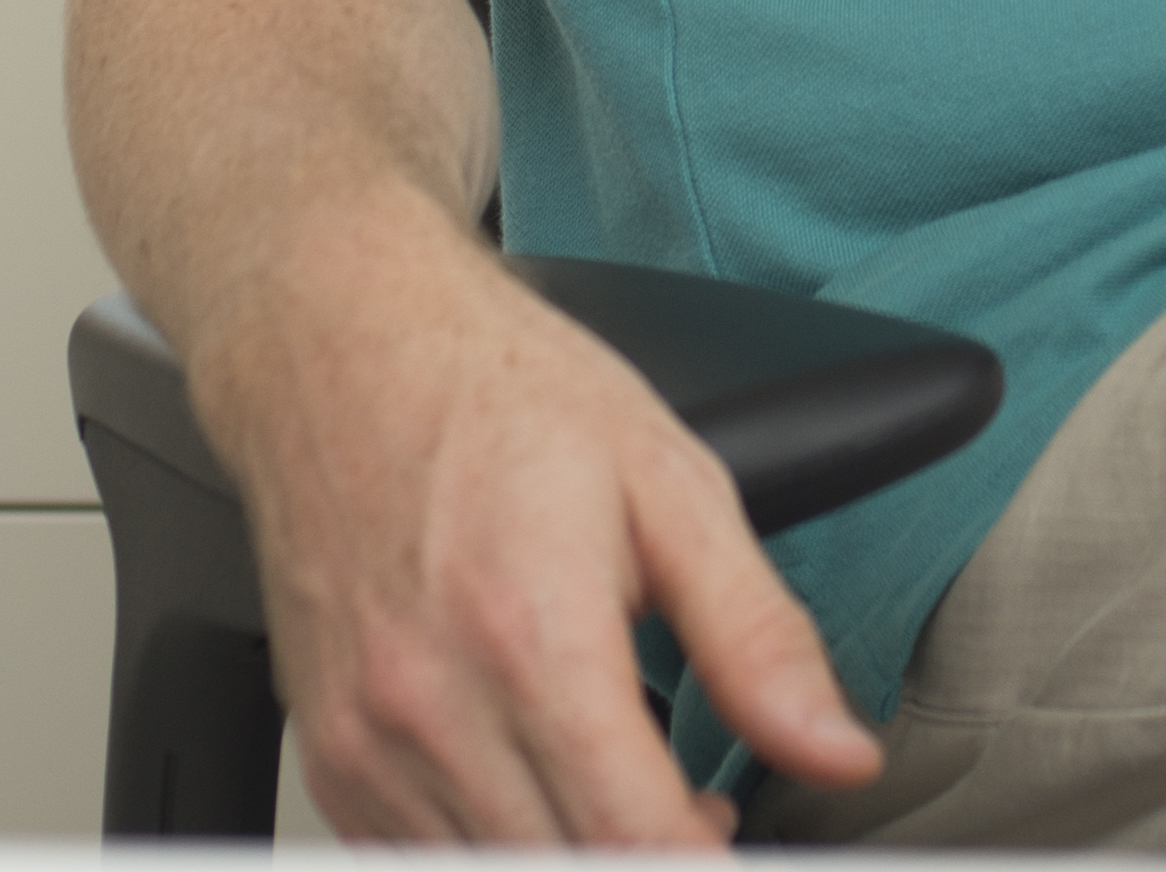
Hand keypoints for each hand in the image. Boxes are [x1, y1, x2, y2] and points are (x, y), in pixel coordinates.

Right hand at [188, 221, 881, 846]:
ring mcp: (364, 743)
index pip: (637, 844)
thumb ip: (758, 637)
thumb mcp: (669, 484)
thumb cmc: (494, 393)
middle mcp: (432, 709)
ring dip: (576, 863)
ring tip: (633, 798)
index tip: (742, 843)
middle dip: (655, 862)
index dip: (710, 867)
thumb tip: (837, 750)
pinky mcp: (328, 758)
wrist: (337, 345)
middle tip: (705, 820)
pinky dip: (497, 853)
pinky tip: (546, 793)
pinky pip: (417, 863)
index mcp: (532, 640)